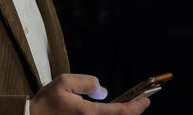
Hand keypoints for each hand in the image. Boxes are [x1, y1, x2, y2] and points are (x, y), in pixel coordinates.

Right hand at [29, 74, 150, 114]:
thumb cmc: (46, 101)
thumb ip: (87, 82)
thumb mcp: (64, 82)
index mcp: (89, 113)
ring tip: (127, 107)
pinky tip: (113, 111)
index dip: (137, 106)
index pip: (121, 112)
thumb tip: (104, 91)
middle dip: (133, 112)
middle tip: (140, 102)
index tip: (146, 100)